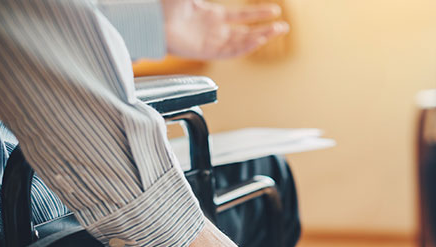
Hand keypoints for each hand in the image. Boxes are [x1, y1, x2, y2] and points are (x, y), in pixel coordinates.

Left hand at [162, 0, 289, 59]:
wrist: (151, 20)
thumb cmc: (166, 5)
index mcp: (212, 15)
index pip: (241, 17)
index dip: (258, 14)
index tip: (275, 11)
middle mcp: (214, 30)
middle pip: (246, 32)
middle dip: (266, 29)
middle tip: (284, 27)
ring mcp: (211, 42)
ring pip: (242, 42)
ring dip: (260, 37)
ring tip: (277, 31)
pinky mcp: (206, 52)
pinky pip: (230, 52)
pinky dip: (245, 47)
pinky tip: (257, 40)